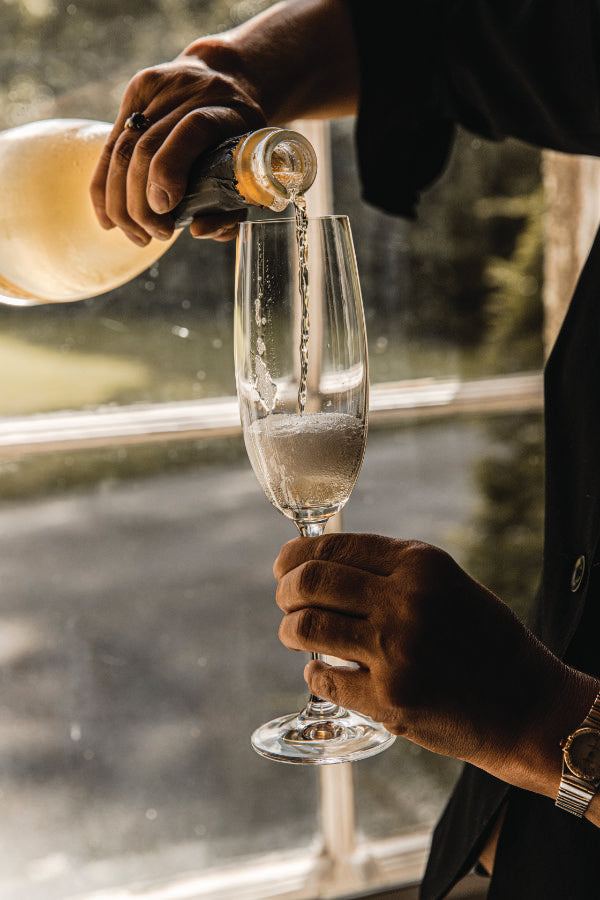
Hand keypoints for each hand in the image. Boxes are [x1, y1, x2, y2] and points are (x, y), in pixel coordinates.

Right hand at [89, 48, 265, 245]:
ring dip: (121, 202)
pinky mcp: (137, 89)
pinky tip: (108, 218)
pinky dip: (104, 186)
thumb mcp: (247, 173)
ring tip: (135, 234)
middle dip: (141, 203)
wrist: (226, 79)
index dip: (170, 170)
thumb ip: (230, 209)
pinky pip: (110, 144)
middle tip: (152, 235)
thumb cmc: (238, 141)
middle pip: (147, 146)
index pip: (192, 130)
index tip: (164, 208)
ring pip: (122, 148)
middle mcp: (191, 92)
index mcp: (227, 111)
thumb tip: (196, 230)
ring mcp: (160, 87)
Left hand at [274, 532, 581, 787]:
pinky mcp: (389, 698)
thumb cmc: (481, 638)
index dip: (295, 555)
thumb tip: (317, 561)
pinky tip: (321, 671)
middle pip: (309, 582)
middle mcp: (405, 600)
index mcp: (419, 563)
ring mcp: (395, 650)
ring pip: (306, 628)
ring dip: (289, 631)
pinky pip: (323, 678)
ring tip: (294, 636)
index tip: (283, 565)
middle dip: (284, 590)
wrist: (524, 704)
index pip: (332, 546)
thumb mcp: (445, 582)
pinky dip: (313, 673)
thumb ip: (389, 568)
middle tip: (284, 601)